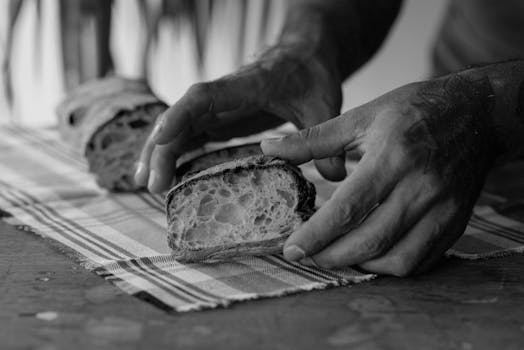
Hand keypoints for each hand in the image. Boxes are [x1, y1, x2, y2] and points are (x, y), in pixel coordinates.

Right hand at [135, 44, 344, 192]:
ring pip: (179, 127)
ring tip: (145, 184)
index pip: (204, 96)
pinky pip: (190, 135)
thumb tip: (334, 177)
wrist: (305, 56)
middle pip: (181, 117)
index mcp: (246, 85)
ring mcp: (219, 107)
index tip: (160, 139)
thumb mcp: (324, 105)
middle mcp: (224, 96)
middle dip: (161, 148)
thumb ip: (324, 137)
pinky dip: (175, 153)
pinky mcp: (221, 118)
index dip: (180, 116)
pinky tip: (165, 175)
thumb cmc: (311, 75)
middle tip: (151, 184)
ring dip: (160, 153)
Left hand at [262, 73, 497, 275]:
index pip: (347, 209)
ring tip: (337, 254)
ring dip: (360, 265)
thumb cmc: (414, 110)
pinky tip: (371, 254)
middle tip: (308, 255)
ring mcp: (442, 208)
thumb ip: (312, 139)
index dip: (315, 235)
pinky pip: (421, 261)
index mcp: (392, 158)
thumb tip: (269, 148)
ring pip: (396, 258)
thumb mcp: (361, 117)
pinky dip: (390, 266)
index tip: (292, 249)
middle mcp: (420, 187)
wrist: (476, 113)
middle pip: (369, 240)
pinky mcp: (455, 222)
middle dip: (331, 257)